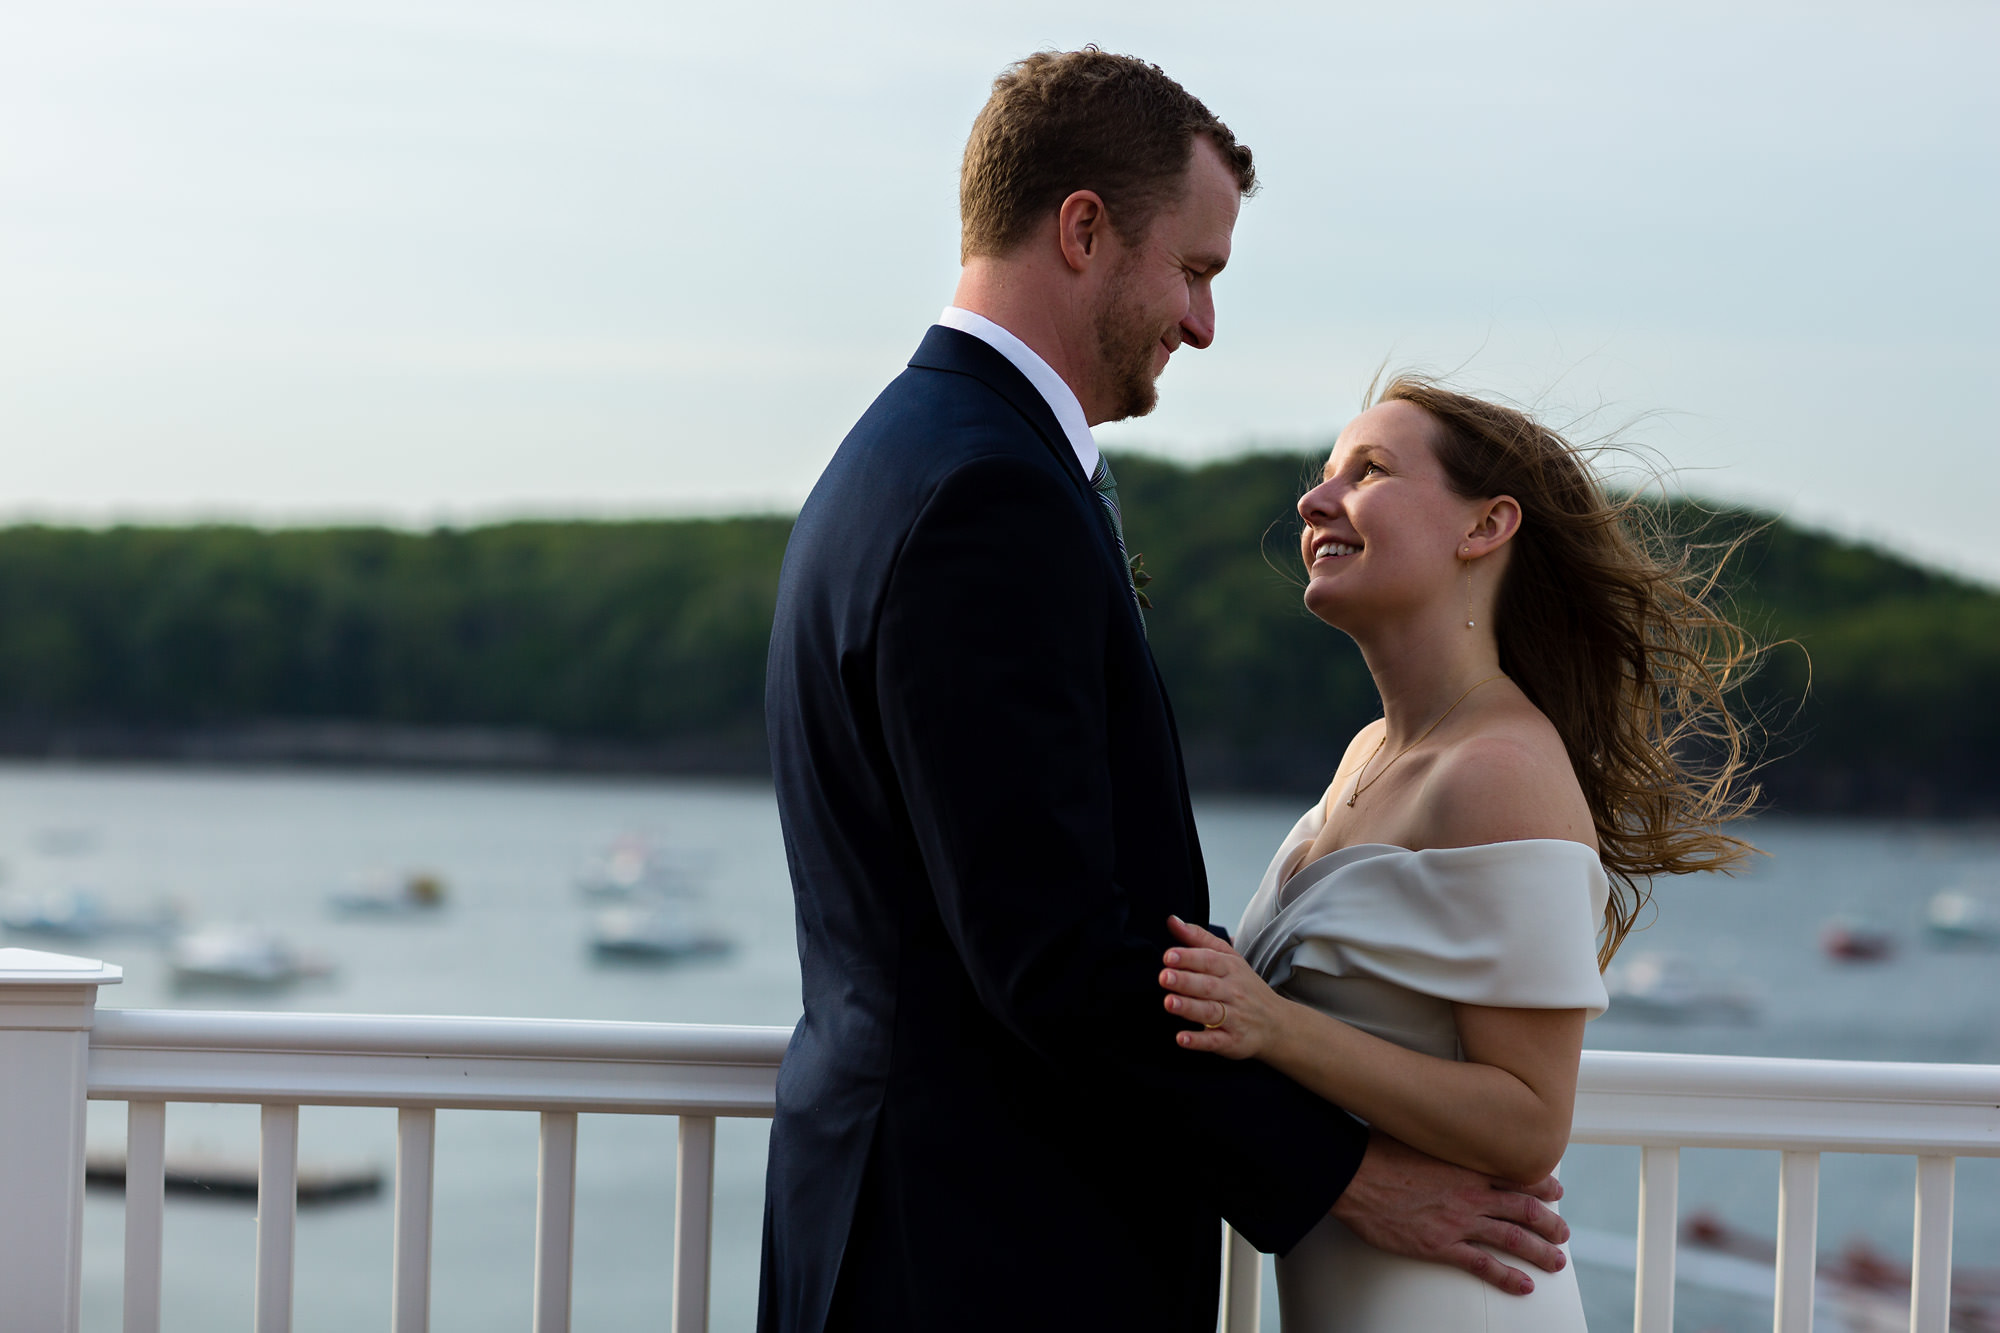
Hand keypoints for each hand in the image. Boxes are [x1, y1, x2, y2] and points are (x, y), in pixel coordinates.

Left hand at [1160, 916, 1286, 1058]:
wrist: (1277, 1024)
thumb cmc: (1246, 987)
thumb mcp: (1229, 958)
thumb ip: (1199, 939)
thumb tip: (1172, 920)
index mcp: (1230, 969)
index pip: (1209, 960)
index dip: (1189, 958)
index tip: (1169, 956)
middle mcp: (1232, 992)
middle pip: (1207, 985)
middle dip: (1185, 981)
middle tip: (1164, 977)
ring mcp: (1234, 1018)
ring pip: (1210, 1012)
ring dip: (1189, 1008)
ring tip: (1169, 1002)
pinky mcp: (1232, 1041)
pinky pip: (1215, 1041)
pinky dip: (1199, 1041)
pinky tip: (1182, 1039)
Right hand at [1330, 1130, 1568, 1294]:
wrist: (1352, 1175)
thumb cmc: (1377, 1151)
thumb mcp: (1417, 1134)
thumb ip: (1440, 1138)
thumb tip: (1445, 1124)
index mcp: (1465, 1166)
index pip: (1516, 1175)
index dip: (1542, 1185)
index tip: (1556, 1190)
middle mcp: (1470, 1194)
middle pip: (1524, 1209)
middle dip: (1550, 1223)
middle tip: (1563, 1232)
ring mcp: (1457, 1222)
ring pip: (1513, 1239)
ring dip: (1540, 1252)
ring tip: (1556, 1261)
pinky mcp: (1439, 1246)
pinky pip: (1483, 1265)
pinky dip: (1507, 1277)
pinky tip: (1524, 1285)